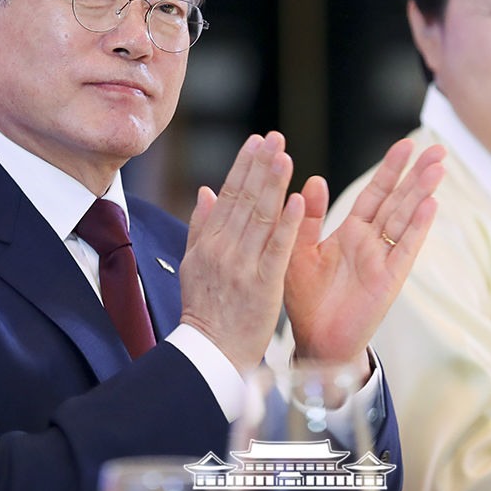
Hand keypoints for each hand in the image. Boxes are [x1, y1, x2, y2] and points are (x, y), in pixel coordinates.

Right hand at [179, 132, 304, 373]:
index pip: (228, 195)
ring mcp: (243, 267)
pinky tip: (297, 199)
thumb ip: (201, 226)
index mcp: (208, 243)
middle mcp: (223, 250)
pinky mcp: (263, 285)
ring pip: (260, 217)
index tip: (257, 141)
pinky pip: (277, 249)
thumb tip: (205, 190)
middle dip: (260, 165)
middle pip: (244, 199)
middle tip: (275, 137)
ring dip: (273, 184)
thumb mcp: (193, 265)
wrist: (211, 354)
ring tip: (285, 156)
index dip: (243, 166)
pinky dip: (286, 223)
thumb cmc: (206, 311)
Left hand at [284, 140, 444, 376]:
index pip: (375, 193)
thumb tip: (313, 178)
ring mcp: (383, 260)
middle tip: (438, 147)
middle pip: (398, 200)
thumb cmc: (306, 300)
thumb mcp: (298, 251)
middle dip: (417, 174)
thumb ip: (307, 217)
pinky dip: (417, 228)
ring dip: (422, 193)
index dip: (390, 169)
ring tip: (439, 167)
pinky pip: (404, 250)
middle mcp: (371, 242)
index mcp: (351, 232)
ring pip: (405, 219)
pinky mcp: (388, 280)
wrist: (314, 342)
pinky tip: (430, 206)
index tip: (407, 144)